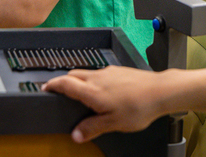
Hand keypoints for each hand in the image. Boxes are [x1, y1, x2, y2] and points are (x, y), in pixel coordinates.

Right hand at [42, 66, 170, 142]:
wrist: (160, 91)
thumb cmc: (139, 106)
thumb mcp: (113, 123)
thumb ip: (92, 128)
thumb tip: (76, 134)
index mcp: (92, 91)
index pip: (65, 83)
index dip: (52, 85)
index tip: (45, 88)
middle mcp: (98, 77)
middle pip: (73, 74)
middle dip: (63, 82)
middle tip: (59, 91)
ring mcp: (109, 72)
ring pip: (87, 73)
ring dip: (79, 81)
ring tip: (81, 93)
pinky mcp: (118, 70)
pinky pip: (100, 73)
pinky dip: (94, 80)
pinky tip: (103, 91)